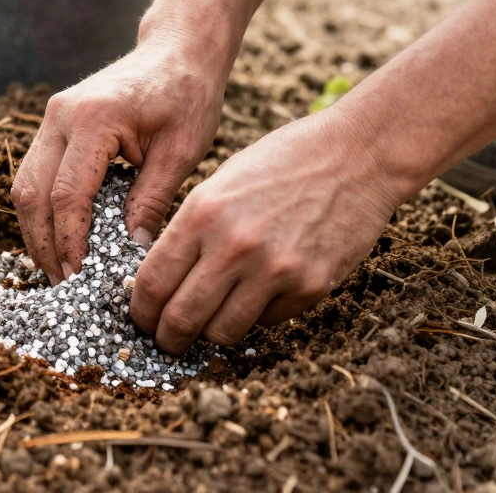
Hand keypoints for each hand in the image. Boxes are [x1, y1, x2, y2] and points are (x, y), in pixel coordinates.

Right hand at [12, 32, 225, 282]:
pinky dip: (42, 210)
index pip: (67, 194)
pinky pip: (35, 174)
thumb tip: (132, 251)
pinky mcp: (53, 123)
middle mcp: (61, 115)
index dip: (70, 241)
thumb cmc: (187, 94)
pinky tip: (60, 238)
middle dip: (44, 244)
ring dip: (36, 231)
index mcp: (94, 118)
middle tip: (63, 284)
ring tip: (58, 269)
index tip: (80, 277)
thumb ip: (153, 200)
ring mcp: (51, 117)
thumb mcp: (181, 151)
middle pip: (32, 193)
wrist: (177, 49)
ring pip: (24, 185)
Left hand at [129, 110, 403, 352]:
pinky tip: (259, 294)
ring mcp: (275, 269)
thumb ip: (188, 231)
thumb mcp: (219, 184)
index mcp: (202, 214)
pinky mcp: (311, 286)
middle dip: (167, 338)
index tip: (142, 319)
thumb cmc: (281, 163)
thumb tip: (160, 282)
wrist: (354, 155)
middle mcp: (234, 245)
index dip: (140, 311)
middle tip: (167, 340)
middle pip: (181, 319)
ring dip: (210, 334)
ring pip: (222, 333)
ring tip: (210, 323)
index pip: (152, 283)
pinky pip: (267, 322)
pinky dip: (256, 316)